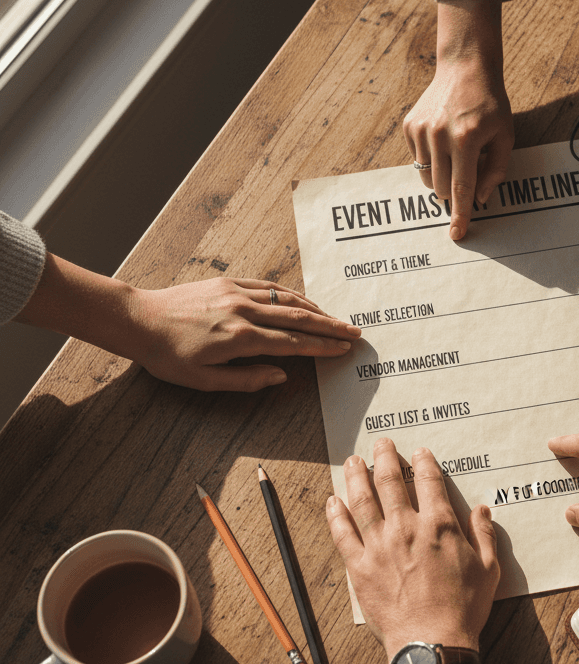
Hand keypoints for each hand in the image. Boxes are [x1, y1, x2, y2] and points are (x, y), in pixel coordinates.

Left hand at [127, 278, 358, 390]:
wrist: (139, 320)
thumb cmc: (167, 356)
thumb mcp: (204, 381)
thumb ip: (247, 380)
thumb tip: (282, 376)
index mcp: (241, 339)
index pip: (294, 344)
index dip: (322, 347)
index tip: (343, 349)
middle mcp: (244, 312)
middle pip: (299, 319)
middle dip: (330, 326)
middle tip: (354, 332)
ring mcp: (237, 293)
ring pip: (287, 300)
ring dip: (315, 309)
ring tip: (335, 318)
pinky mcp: (228, 282)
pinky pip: (268, 287)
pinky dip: (290, 294)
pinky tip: (303, 301)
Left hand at [326, 439, 499, 658]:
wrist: (431, 643)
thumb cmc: (463, 609)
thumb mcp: (489, 570)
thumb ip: (485, 535)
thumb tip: (483, 510)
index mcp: (439, 525)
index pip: (429, 481)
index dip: (424, 462)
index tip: (420, 453)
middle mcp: (406, 528)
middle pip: (390, 482)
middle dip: (385, 457)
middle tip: (381, 443)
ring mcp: (379, 546)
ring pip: (363, 500)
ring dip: (356, 476)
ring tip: (352, 460)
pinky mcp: (359, 567)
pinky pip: (343, 534)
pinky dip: (336, 514)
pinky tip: (333, 500)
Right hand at [404, 0, 513, 241]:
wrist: (466, 68)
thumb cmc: (491, 105)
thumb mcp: (505, 137)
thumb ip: (495, 171)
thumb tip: (479, 199)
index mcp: (466, 140)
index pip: (462, 189)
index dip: (461, 215)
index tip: (457, 235)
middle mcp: (439, 136)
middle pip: (442, 188)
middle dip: (455, 192)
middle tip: (467, 174)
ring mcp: (421, 130)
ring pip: (427, 177)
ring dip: (442, 177)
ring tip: (456, 155)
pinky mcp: (409, 125)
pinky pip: (418, 159)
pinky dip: (431, 159)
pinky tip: (443, 139)